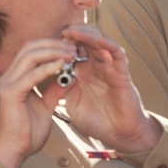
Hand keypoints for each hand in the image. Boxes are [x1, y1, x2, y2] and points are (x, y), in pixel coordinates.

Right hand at [0, 39, 78, 167]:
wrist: (12, 152)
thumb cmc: (26, 133)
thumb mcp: (46, 107)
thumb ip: (55, 92)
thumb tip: (70, 78)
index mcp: (16, 78)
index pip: (33, 51)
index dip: (52, 46)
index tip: (72, 49)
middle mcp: (9, 77)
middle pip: (30, 48)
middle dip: (54, 44)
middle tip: (74, 48)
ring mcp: (8, 83)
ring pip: (30, 55)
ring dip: (52, 51)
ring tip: (70, 54)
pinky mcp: (10, 93)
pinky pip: (31, 75)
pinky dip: (47, 67)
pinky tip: (61, 65)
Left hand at [58, 24, 160, 152]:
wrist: (118, 135)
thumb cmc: (97, 121)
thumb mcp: (73, 103)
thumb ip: (62, 89)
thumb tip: (46, 78)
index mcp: (83, 72)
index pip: (72, 49)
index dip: (61, 43)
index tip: (49, 41)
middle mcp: (96, 66)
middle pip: (85, 41)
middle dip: (74, 34)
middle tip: (62, 31)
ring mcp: (109, 67)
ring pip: (100, 42)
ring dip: (88, 35)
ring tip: (75, 32)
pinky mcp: (122, 73)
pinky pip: (118, 54)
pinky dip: (109, 45)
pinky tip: (99, 41)